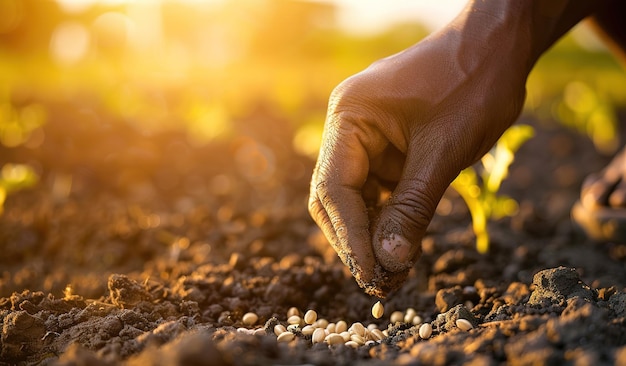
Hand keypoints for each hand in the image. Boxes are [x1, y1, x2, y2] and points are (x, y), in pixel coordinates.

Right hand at [308, 18, 529, 296]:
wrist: (497, 44)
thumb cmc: (472, 84)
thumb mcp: (444, 151)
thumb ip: (412, 207)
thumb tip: (389, 262)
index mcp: (349, 115)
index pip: (334, 187)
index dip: (351, 237)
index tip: (373, 275)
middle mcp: (347, 125)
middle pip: (335, 196)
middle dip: (356, 239)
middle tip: (380, 282)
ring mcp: (365, 135)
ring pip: (355, 197)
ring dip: (372, 233)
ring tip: (393, 271)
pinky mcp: (384, 145)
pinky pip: (377, 189)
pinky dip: (388, 217)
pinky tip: (401, 243)